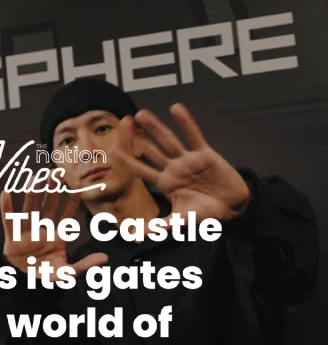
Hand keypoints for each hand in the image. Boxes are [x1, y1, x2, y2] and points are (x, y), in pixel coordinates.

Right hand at [0, 186, 107, 277]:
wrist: (26, 285)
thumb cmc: (47, 275)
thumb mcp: (68, 273)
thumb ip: (85, 265)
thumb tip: (105, 259)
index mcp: (57, 236)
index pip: (66, 215)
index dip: (72, 202)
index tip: (77, 186)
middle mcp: (42, 230)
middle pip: (47, 207)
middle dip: (52, 190)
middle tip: (56, 171)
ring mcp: (27, 233)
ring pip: (30, 210)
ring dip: (32, 194)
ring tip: (34, 177)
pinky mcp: (12, 240)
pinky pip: (9, 221)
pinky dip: (6, 208)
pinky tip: (6, 193)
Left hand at [118, 104, 250, 223]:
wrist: (232, 207)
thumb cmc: (206, 215)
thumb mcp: (181, 220)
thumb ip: (161, 226)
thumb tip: (138, 235)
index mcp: (166, 183)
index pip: (142, 170)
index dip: (128, 160)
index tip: (112, 151)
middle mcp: (174, 168)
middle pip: (151, 150)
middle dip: (138, 137)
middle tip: (124, 121)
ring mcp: (188, 159)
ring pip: (168, 140)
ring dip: (155, 127)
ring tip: (141, 114)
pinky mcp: (205, 153)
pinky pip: (193, 135)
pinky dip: (185, 122)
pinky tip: (176, 108)